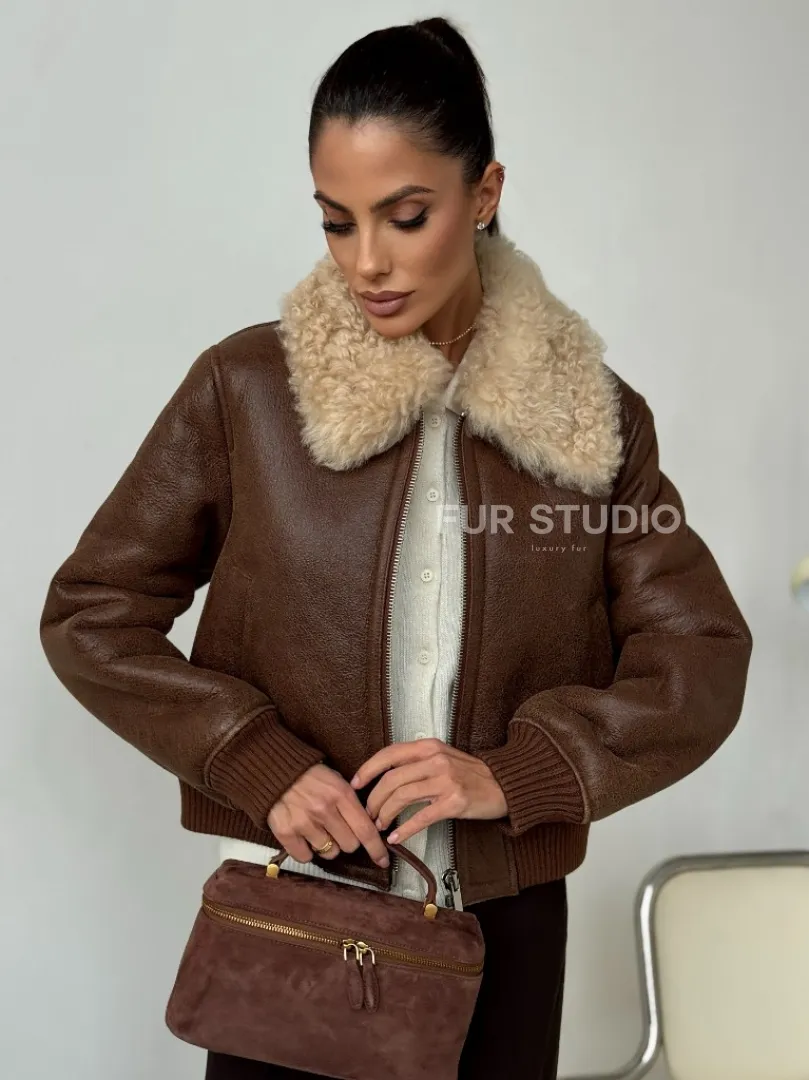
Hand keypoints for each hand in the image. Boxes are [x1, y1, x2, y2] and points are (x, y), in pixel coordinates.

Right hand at [268, 763, 389, 866]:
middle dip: (347, 840)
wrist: (275, 771)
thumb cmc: (310, 776)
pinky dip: (306, 850)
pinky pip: (306, 857)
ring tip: (317, 829)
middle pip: (350, 846)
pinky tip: (303, 836)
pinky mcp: (286, 833)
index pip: (365, 830)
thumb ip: (351, 803)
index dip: (376, 849)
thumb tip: (369, 827)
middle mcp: (324, 810)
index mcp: (340, 794)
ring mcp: (304, 823)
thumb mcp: (336, 780)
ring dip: (327, 845)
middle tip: (337, 829)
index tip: (383, 860)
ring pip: (330, 853)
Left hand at [351, 739, 507, 845]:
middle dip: (374, 799)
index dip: (368, 769)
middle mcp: (435, 760)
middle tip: (368, 813)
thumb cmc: (471, 773)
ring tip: (379, 825)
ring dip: (385, 814)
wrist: (504, 784)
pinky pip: (421, 817)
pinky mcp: (454, 802)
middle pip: (391, 779)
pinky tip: (395, 837)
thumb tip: (386, 775)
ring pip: (402, 797)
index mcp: (429, 747)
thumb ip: (418, 761)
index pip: (389, 754)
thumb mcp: (444, 756)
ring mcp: (445, 781)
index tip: (355, 784)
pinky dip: (404, 829)